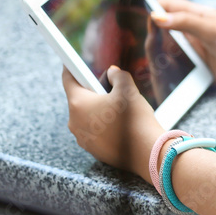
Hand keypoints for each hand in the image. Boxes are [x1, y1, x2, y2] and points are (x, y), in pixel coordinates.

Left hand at [61, 65, 163, 179]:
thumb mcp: (128, 88)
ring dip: (99, 110)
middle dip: (94, 92)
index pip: (68, 80)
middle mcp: (74, 122)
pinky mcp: (92, 150)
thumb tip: (112, 73)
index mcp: (78, 104)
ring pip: (87, 116)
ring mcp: (82, 138)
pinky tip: (121, 125)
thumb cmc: (135, 118)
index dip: (72, 68)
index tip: (74, 62)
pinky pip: (94, 131)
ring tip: (121, 110)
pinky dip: (104, 125)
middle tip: (112, 89)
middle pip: (80, 99)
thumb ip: (117, 75)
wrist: (146, 152)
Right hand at [153, 0, 215, 89]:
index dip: (153, 8)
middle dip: (153, 35)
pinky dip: (169, 68)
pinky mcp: (200, 66)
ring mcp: (197, 48)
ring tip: (153, 61)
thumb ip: (185, 23)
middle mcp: (194, 30)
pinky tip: (162, 74)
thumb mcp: (212, 30)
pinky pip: (179, 65)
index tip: (140, 18)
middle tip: (148, 46)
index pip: (168, 5)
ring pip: (169, 48)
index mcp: (198, 15)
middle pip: (165, 28)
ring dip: (160, 53)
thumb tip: (157, 16)